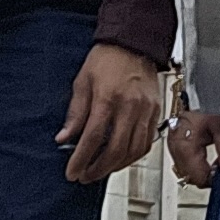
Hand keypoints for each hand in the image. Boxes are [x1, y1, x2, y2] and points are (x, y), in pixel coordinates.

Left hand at [59, 42, 164, 185]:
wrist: (134, 43)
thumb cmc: (107, 59)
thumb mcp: (82, 81)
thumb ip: (75, 112)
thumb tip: (64, 137)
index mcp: (107, 98)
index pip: (92, 138)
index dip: (81, 159)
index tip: (73, 172)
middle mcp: (129, 107)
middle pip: (115, 150)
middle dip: (98, 169)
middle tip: (85, 176)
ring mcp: (145, 111)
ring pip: (134, 151)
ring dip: (116, 166)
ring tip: (101, 170)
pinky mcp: (155, 112)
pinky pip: (147, 142)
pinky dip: (133, 156)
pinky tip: (121, 158)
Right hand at [167, 102, 219, 183]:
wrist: (200, 85)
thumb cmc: (209, 99)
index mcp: (184, 145)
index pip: (197, 177)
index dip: (214, 179)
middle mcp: (174, 146)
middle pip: (191, 176)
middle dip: (208, 176)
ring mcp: (173, 144)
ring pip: (188, 170)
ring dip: (203, 170)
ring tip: (218, 162)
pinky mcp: (176, 141)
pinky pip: (186, 160)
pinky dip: (198, 162)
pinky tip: (210, 156)